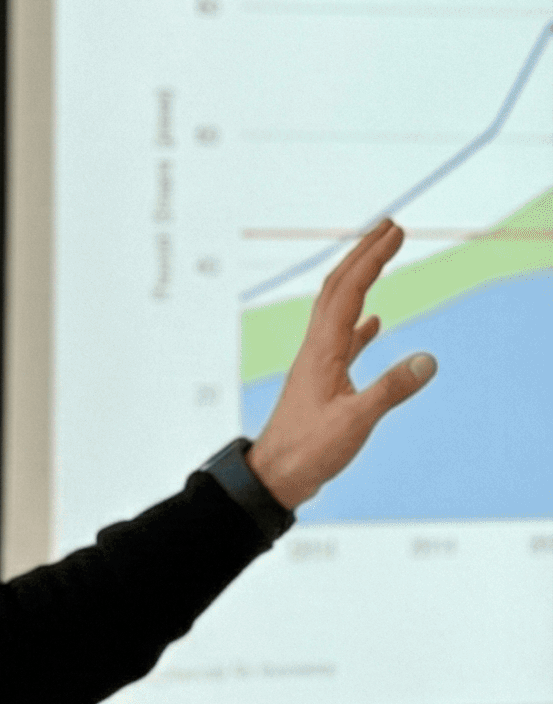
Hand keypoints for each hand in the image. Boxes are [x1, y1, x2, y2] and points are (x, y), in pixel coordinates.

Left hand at [246, 219, 435, 511]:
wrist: (275, 476)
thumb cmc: (309, 451)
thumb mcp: (355, 422)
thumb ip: (390, 390)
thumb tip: (428, 360)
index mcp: (323, 350)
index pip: (350, 291)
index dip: (372, 258)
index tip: (396, 231)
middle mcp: (316, 348)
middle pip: (339, 289)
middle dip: (364, 254)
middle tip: (391, 226)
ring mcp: (318, 363)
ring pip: (339, 310)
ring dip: (362, 281)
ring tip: (381, 258)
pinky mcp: (322, 381)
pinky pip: (342, 341)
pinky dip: (361, 325)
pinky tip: (375, 322)